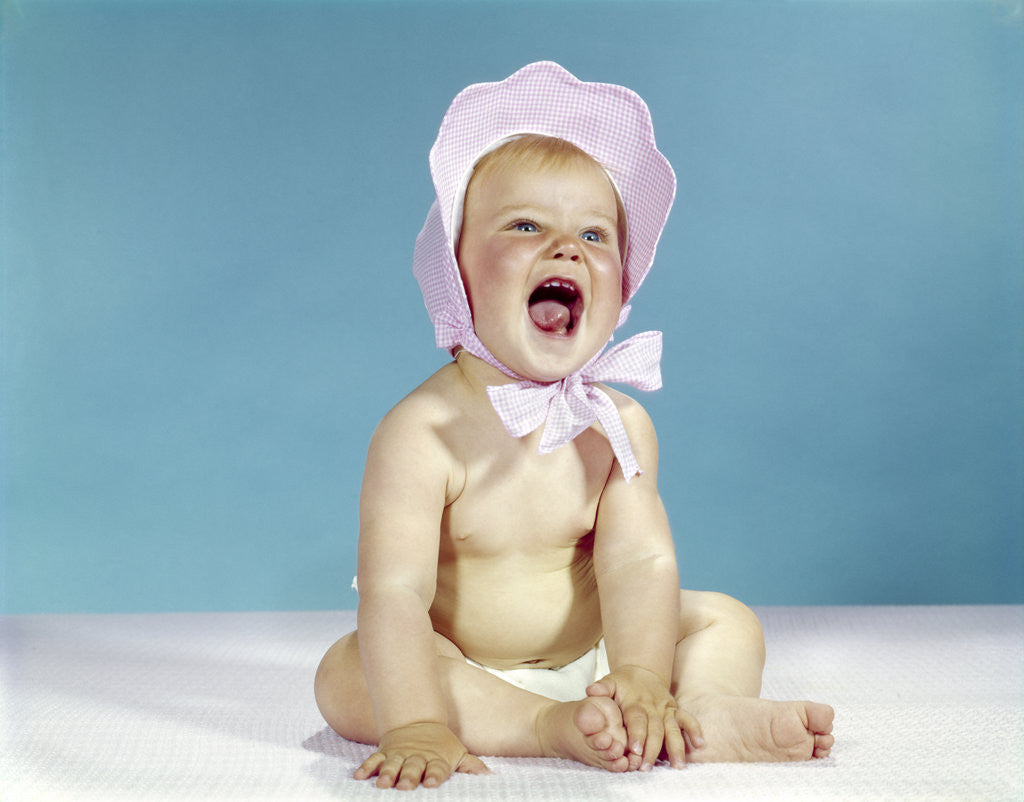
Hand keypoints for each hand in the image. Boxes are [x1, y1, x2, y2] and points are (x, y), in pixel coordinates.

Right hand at [354, 721, 490, 789]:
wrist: (418, 721)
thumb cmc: (440, 746)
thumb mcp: (457, 753)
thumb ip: (470, 765)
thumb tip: (489, 775)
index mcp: (436, 758)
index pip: (437, 767)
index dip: (435, 774)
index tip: (432, 782)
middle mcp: (416, 757)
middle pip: (413, 767)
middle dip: (409, 776)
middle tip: (406, 785)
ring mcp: (399, 755)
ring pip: (392, 764)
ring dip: (387, 773)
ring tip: (383, 783)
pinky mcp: (385, 752)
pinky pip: (374, 759)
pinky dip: (366, 767)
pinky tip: (358, 776)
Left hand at [587, 665, 703, 770]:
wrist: (642, 670)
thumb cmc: (623, 682)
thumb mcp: (610, 682)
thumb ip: (601, 688)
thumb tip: (590, 691)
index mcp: (635, 702)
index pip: (637, 719)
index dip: (637, 734)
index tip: (636, 750)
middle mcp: (652, 706)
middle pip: (655, 729)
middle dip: (653, 749)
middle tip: (648, 766)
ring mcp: (666, 709)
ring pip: (672, 728)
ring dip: (676, 747)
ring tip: (677, 765)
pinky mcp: (675, 710)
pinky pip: (687, 719)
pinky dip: (694, 730)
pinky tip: (699, 744)